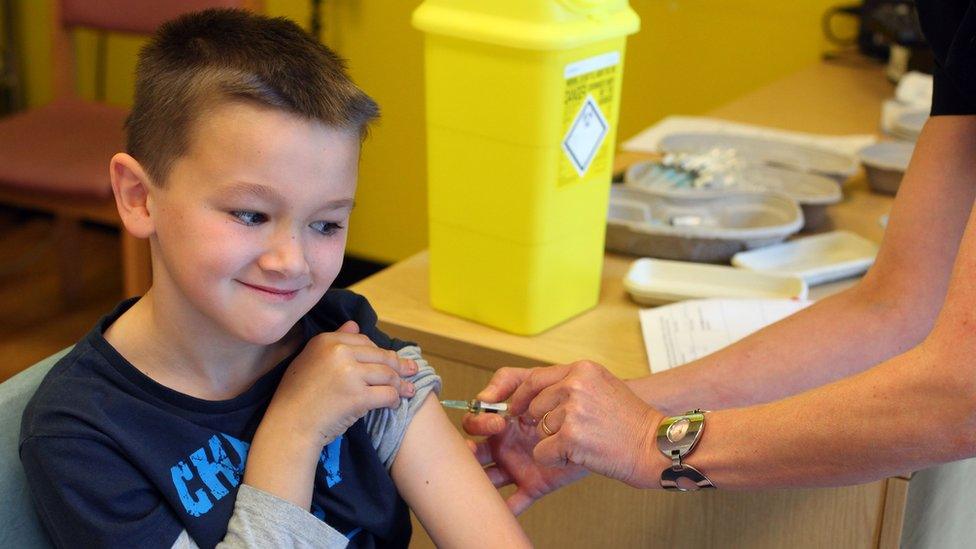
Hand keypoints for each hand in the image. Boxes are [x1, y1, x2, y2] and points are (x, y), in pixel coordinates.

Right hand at [265, 320, 417, 447]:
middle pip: (381, 356)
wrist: (289, 425)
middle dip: (399, 366)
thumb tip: (355, 324)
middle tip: (412, 372)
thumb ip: (335, 340)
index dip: (380, 352)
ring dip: (401, 384)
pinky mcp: (358, 396)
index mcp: (327, 340)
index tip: (391, 360)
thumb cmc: (297, 396)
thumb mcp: (310, 360)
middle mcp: (339, 352)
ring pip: (388, 375)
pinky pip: (387, 394)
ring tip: (409, 390)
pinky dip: (394, 400)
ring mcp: (350, 374)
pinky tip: (395, 403)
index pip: (365, 341)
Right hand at [462, 367, 587, 514]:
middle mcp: (502, 446)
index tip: (499, 421)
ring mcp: (515, 467)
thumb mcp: (536, 382)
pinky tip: (501, 514)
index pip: (474, 424)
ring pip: (487, 478)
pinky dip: (506, 510)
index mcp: (499, 423)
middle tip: (476, 450)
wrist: (594, 422)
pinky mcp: (532, 486)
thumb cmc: (561, 400)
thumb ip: (508, 380)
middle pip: (473, 454)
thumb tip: (483, 396)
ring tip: (478, 484)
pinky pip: (515, 502)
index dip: (479, 422)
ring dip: (478, 482)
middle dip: (467, 453)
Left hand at [513, 361, 663, 488]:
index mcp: (582, 370)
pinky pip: (542, 452)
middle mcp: (575, 384)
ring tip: (587, 442)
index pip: (536, 379)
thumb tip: (536, 395)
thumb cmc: (633, 422)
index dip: (522, 396)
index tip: (516, 409)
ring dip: (556, 443)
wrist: (656, 447)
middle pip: (535, 407)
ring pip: (539, 432)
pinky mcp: (570, 437)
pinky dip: (557, 459)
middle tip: (576, 433)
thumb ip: (572, 385)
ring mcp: (572, 410)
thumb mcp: (603, 387)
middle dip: (546, 425)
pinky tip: (583, 455)